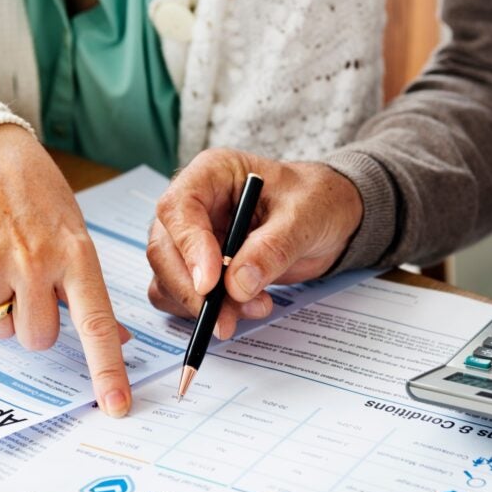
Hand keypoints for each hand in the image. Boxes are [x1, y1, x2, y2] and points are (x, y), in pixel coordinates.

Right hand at [0, 124, 131, 416]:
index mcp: (77, 256)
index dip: (106, 369)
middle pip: (37, 339)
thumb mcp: (75, 237)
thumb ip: (90, 292)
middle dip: (34, 325)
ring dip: (0, 308)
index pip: (95, 323)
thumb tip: (118, 340)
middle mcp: (36, 259)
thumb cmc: (39, 201)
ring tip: (3, 265)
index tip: (116, 406)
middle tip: (31, 288)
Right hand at [147, 148, 363, 338]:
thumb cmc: (315, 201)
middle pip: (163, 249)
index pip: (178, 208)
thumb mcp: (305, 216)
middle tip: (225, 317)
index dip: (188, 247)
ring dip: (202, 305)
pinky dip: (207, 312)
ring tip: (254, 308)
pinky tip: (243, 309)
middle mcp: (193, 205)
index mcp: (211, 174)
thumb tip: (237, 285)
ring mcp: (191, 239)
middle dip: (192, 289)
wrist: (327, 218)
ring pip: (167, 279)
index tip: (210, 283)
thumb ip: (272, 248)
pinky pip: (181, 297)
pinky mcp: (197, 269)